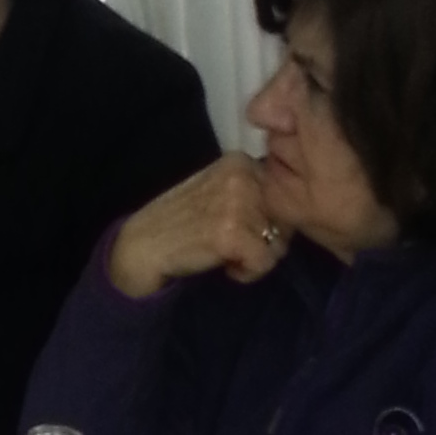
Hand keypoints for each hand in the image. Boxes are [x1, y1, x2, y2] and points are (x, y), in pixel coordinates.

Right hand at [107, 155, 290, 299]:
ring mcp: (236, 204)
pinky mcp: (232, 233)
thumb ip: (250, 190)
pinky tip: (225, 266)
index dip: (266, 220)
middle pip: (286, 220)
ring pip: (279, 243)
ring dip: (255, 258)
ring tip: (226, 255)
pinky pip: (264, 262)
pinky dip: (247, 273)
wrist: (142, 246)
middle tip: (232, 245)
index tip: (237, 228)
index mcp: (239, 161)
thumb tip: (293, 208)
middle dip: (266, 241)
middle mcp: (241, 176)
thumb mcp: (216, 190)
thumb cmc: (181, 223)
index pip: (283, 196)